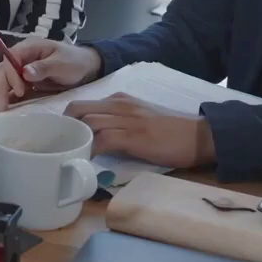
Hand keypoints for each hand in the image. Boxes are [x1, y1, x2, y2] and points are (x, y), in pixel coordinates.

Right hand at [0, 38, 102, 109]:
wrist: (84, 67)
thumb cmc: (74, 62)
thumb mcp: (62, 63)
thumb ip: (44, 67)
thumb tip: (25, 72)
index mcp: (29, 47)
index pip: (10, 59)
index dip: (10, 75)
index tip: (21, 91)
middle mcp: (20, 57)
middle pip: (0, 69)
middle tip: (1, 106)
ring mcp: (19, 69)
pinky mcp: (21, 81)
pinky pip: (7, 88)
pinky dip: (3, 96)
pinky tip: (3, 107)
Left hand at [65, 94, 215, 169]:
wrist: (199, 135)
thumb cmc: (171, 132)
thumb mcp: (140, 119)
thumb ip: (119, 123)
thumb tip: (97, 139)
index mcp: (120, 100)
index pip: (83, 103)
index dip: (68, 120)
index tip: (62, 137)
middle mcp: (119, 105)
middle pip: (78, 108)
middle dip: (64, 127)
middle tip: (61, 147)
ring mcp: (126, 119)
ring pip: (88, 121)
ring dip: (75, 139)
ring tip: (70, 156)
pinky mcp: (134, 135)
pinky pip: (103, 138)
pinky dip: (91, 150)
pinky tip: (87, 161)